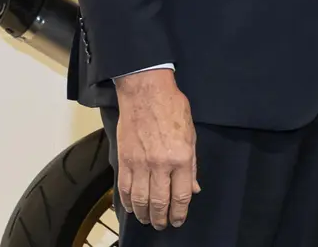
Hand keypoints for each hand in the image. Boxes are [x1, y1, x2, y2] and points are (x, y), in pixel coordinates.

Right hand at [112, 69, 198, 229]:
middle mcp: (160, 164)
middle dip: (161, 218)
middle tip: (162, 225)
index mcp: (180, 158)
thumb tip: (193, 188)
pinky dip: (126, 201)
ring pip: (139, 199)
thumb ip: (191, 165)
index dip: (179, 213)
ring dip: (143, 214)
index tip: (178, 220)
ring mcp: (139, 163)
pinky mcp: (124, 159)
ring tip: (146, 221)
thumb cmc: (173, 109)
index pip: (181, 195)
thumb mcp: (191, 136)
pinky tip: (130, 207)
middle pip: (159, 202)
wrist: (146, 93)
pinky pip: (124, 187)